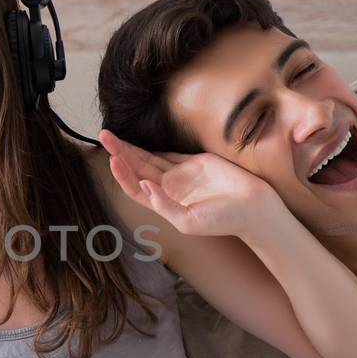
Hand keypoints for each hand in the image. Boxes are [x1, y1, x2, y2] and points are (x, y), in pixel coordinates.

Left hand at [99, 129, 281, 238]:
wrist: (252, 207)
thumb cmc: (222, 220)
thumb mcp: (189, 221)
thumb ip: (164, 205)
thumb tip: (144, 185)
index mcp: (164, 205)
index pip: (135, 188)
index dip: (122, 174)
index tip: (113, 159)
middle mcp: (168, 190)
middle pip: (137, 170)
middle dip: (120, 154)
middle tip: (104, 137)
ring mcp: (180, 175)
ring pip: (148, 159)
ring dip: (130, 149)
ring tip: (111, 136)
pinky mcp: (194, 163)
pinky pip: (167, 153)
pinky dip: (152, 147)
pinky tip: (136, 141)